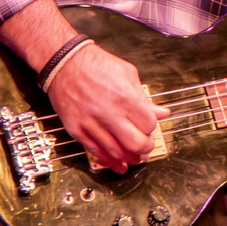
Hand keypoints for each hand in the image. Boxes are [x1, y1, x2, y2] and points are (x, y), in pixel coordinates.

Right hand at [45, 41, 170, 173]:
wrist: (65, 62)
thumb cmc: (95, 64)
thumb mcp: (127, 73)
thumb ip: (144, 97)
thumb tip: (161, 113)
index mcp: (124, 97)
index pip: (148, 125)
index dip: (151, 129)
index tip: (149, 128)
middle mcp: (108, 112)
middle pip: (135, 143)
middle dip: (144, 149)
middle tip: (145, 147)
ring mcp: (91, 122)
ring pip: (115, 152)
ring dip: (128, 158)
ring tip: (133, 157)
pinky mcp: (76, 128)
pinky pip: (94, 151)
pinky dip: (108, 160)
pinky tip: (116, 163)